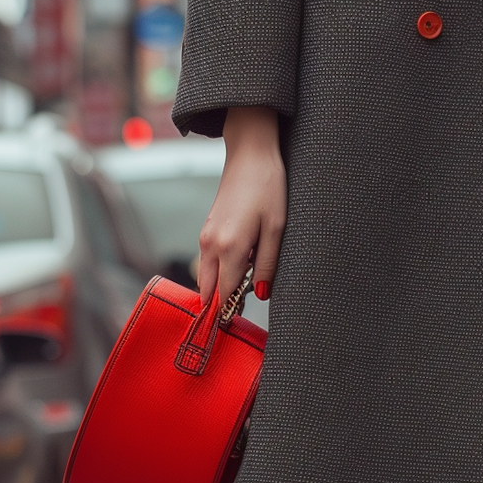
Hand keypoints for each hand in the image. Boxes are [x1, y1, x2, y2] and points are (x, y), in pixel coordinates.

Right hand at [197, 106, 285, 315]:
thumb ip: (268, 263)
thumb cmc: (268, 187)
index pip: (223, 294)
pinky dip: (220, 272)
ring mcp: (205, 237)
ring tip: (245, 290)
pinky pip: (208, 261)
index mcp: (230, 248)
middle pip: (208, 291)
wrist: (249, 154)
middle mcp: (211, 245)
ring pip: (206, 277)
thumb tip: (262, 293)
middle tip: (240, 315)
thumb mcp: (277, 228)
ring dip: (221, 288)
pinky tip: (241, 267)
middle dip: (221, 306)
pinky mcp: (206, 229)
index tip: (235, 328)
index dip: (229, 313)